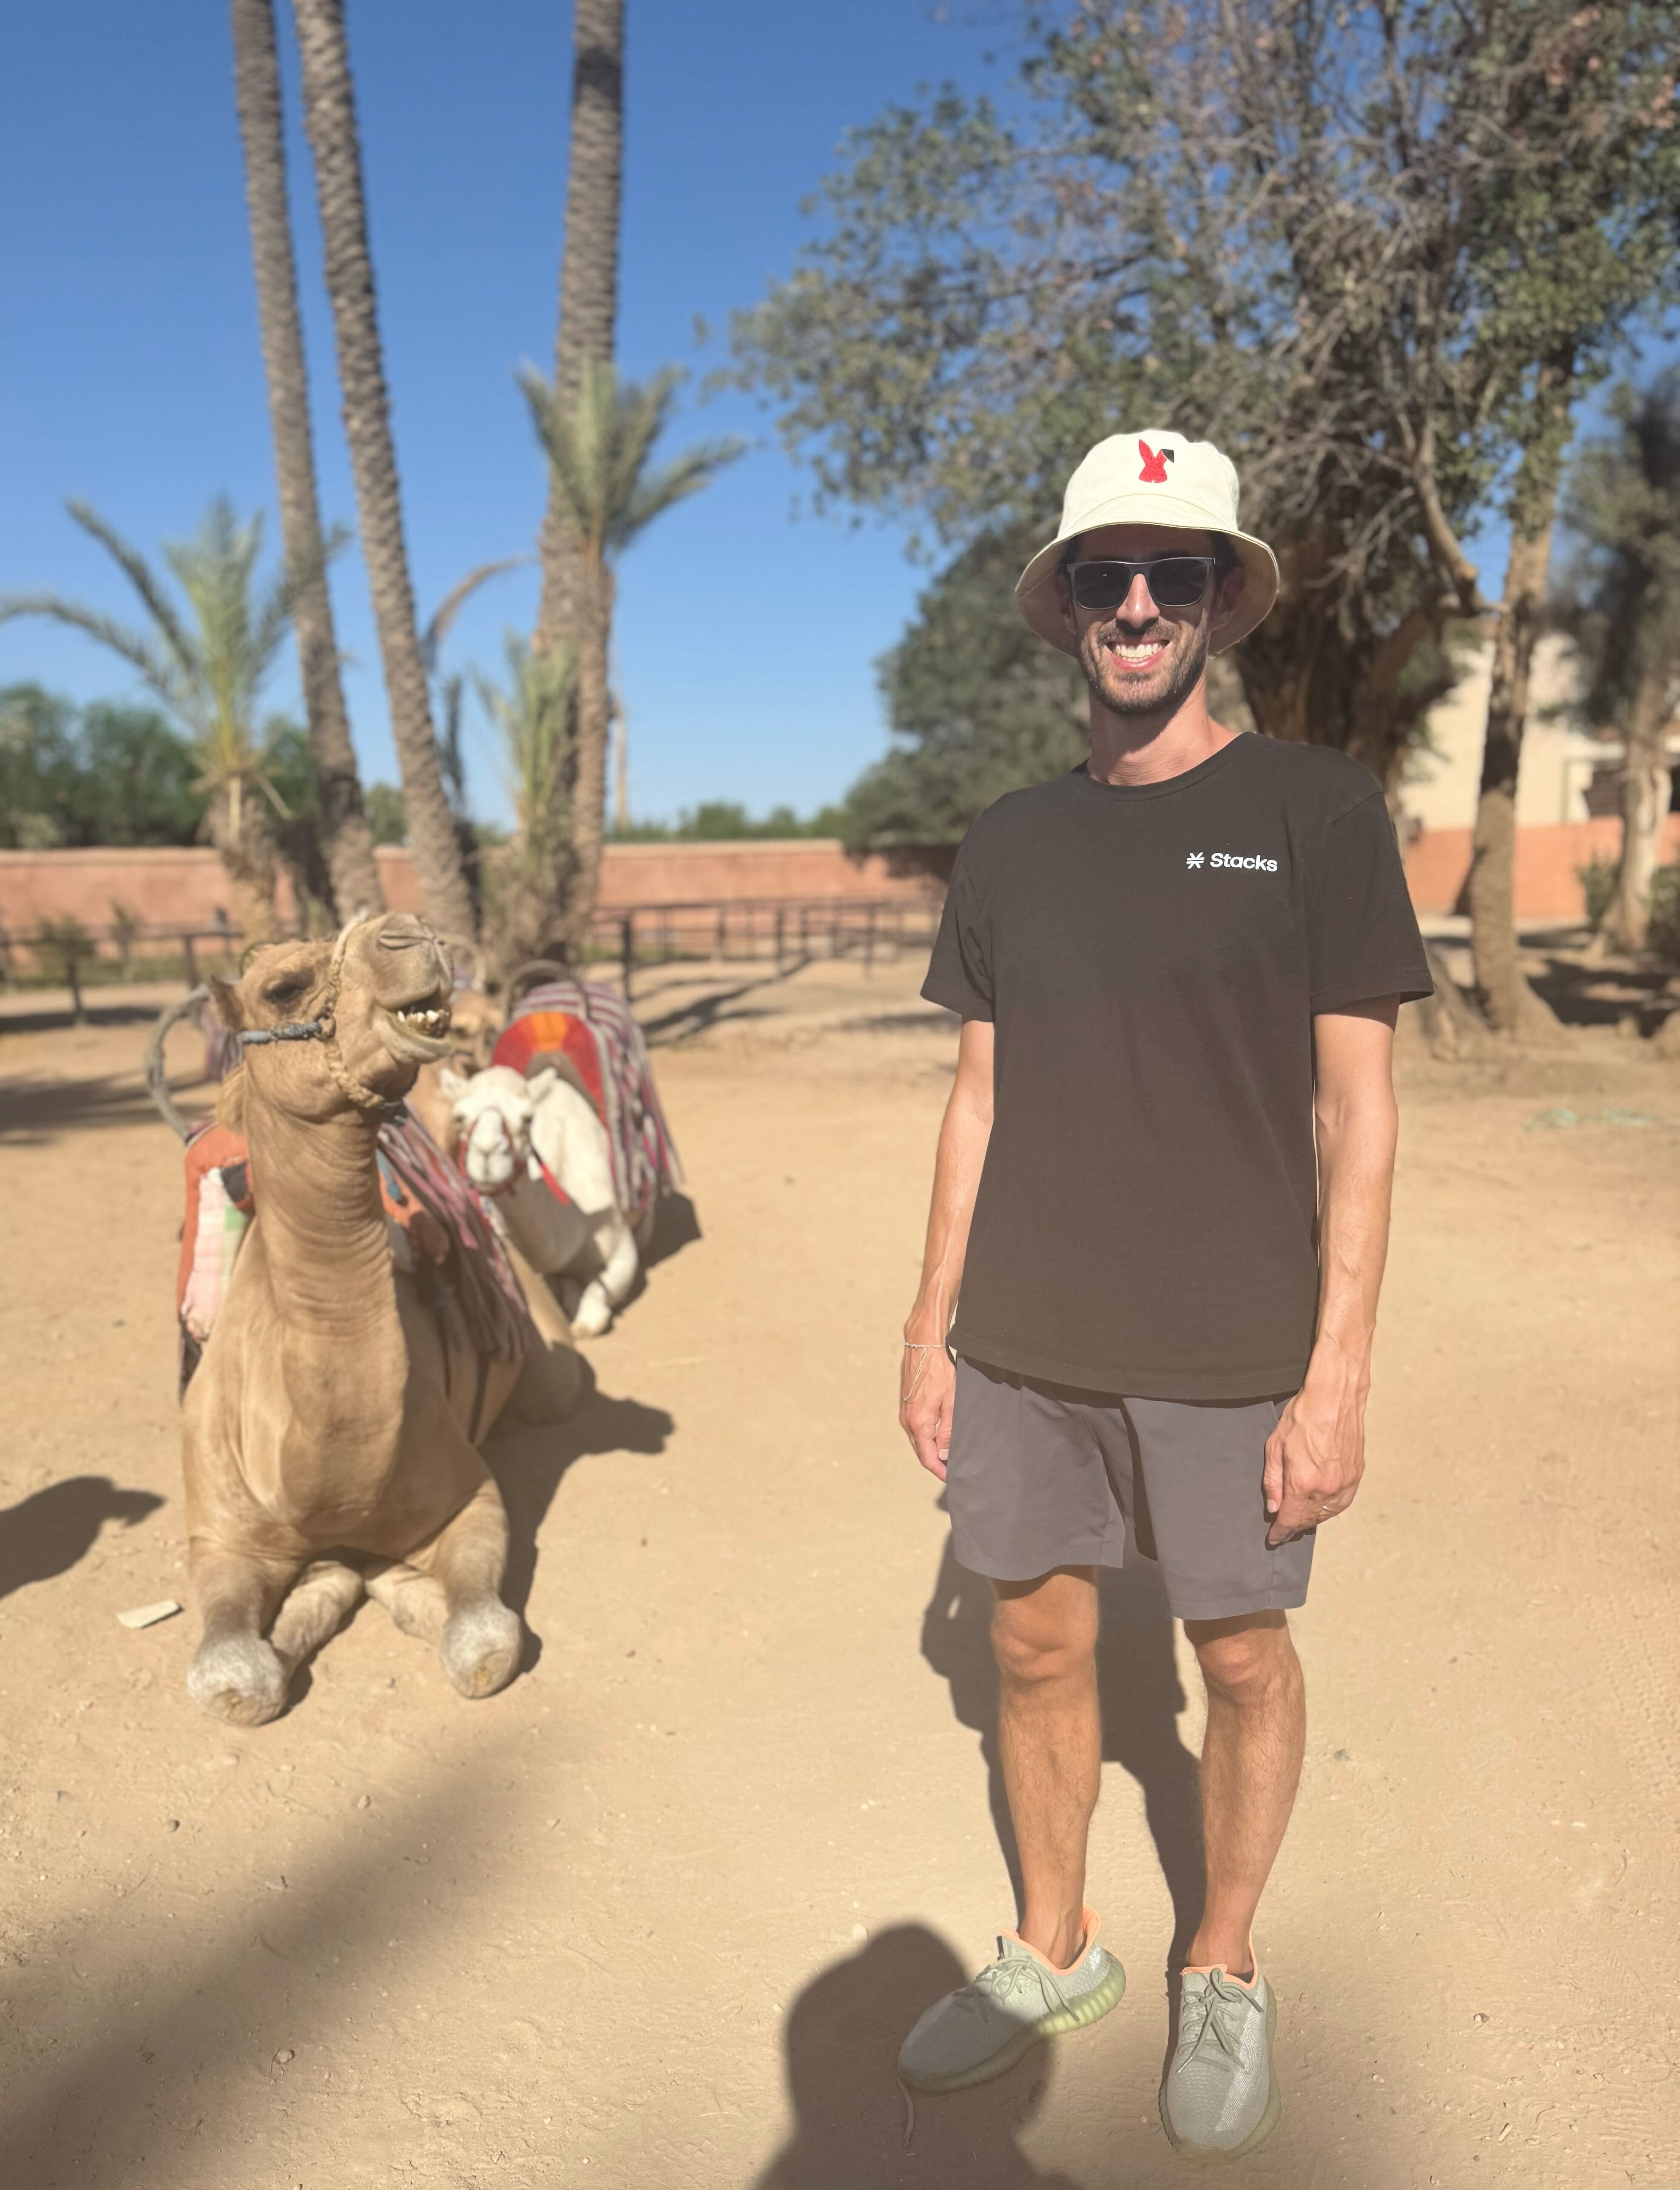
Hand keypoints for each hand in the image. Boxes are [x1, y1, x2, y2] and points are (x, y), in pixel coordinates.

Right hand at [900, 1339, 954, 1480]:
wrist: (923, 1346)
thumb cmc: (940, 1371)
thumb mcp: (952, 1401)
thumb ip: (948, 1430)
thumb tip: (945, 1455)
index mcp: (918, 1423)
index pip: (928, 1457)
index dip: (940, 1471)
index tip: (952, 1478)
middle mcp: (907, 1421)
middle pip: (921, 1452)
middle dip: (936, 1464)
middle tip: (953, 1470)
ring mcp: (904, 1413)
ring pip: (918, 1441)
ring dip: (932, 1450)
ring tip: (949, 1456)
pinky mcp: (906, 1406)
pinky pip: (916, 1430)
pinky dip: (927, 1438)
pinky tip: (939, 1437)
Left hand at [1263, 1370, 1366, 1546]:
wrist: (1334, 1397)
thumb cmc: (1302, 1416)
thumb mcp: (1275, 1447)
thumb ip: (1273, 1481)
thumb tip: (1274, 1508)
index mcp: (1303, 1482)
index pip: (1290, 1519)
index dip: (1280, 1532)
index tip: (1273, 1539)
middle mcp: (1327, 1487)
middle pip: (1308, 1519)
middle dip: (1294, 1526)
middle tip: (1283, 1528)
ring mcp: (1345, 1483)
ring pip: (1326, 1514)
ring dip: (1312, 1519)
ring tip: (1300, 1518)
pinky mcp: (1356, 1475)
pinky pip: (1342, 1503)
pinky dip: (1329, 1509)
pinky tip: (1320, 1506)